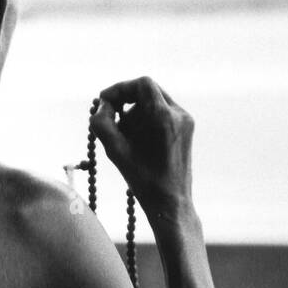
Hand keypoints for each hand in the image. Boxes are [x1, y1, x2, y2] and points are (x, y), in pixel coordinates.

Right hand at [90, 77, 194, 219]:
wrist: (171, 203)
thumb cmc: (143, 180)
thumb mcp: (115, 151)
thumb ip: (102, 124)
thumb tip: (101, 106)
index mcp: (164, 116)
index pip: (141, 84)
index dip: (119, 88)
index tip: (104, 102)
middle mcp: (179, 114)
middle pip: (148, 91)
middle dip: (126, 102)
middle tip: (111, 120)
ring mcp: (186, 121)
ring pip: (154, 102)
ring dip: (135, 113)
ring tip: (125, 138)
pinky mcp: (187, 129)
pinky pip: (163, 113)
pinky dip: (147, 120)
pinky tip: (138, 142)